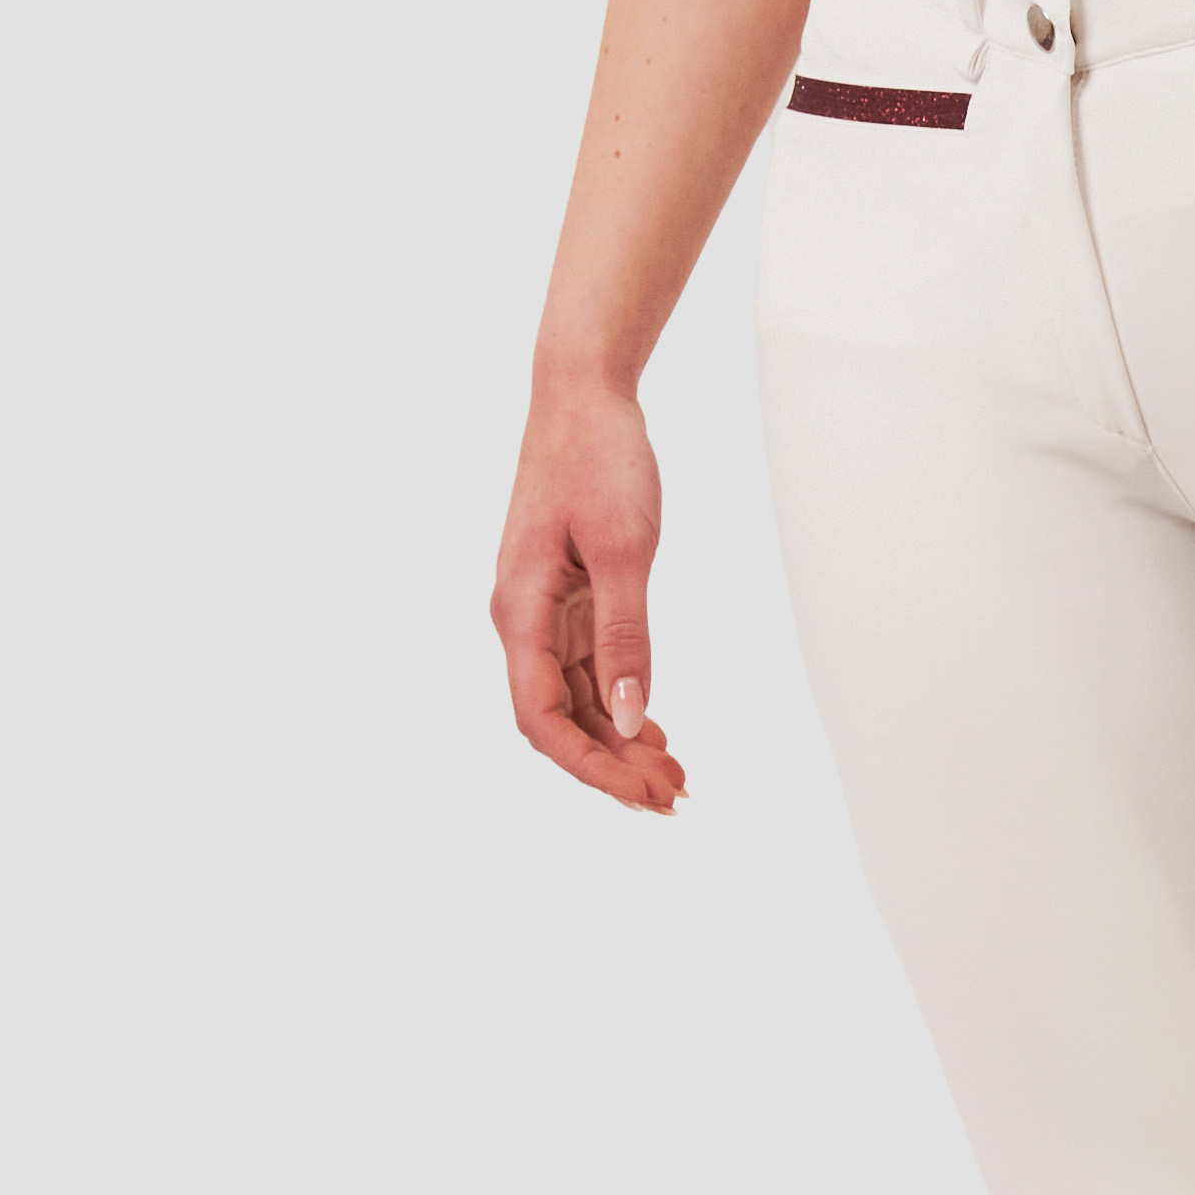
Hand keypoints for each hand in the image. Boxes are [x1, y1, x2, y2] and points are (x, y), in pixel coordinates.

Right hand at [493, 381, 687, 809]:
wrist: (582, 396)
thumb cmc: (598, 458)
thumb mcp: (623, 549)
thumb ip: (625, 636)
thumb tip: (627, 717)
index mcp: (520, 611)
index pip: (543, 719)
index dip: (591, 767)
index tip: (643, 794)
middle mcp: (521, 619)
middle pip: (557, 721)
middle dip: (610, 767)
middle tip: (673, 798)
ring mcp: (542, 611)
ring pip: (574, 700)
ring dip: (619, 742)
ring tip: (673, 775)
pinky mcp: (565, 598)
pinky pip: (585, 669)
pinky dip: (619, 704)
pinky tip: (653, 729)